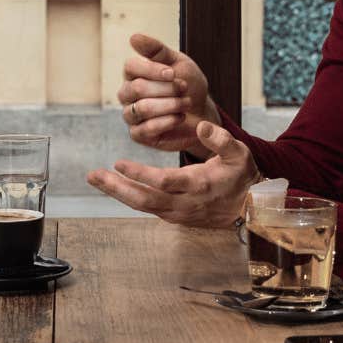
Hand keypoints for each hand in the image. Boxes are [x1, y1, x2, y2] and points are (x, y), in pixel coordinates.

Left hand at [86, 121, 256, 227]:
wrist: (249, 208)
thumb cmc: (242, 176)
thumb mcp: (239, 153)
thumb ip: (221, 139)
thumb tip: (201, 125)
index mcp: (199, 184)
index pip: (164, 182)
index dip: (140, 174)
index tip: (118, 162)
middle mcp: (185, 203)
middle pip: (145, 199)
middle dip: (117, 187)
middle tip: (93, 175)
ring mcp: (178, 213)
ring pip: (143, 206)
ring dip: (118, 192)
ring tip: (96, 178)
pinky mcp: (174, 217)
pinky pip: (147, 208)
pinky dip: (129, 197)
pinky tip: (114, 185)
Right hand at [115, 33, 216, 154]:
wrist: (201, 112)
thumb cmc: (187, 85)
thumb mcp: (178, 63)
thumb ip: (157, 50)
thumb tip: (133, 37)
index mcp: (133, 74)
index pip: (131, 67)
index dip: (152, 70)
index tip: (172, 73)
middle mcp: (127, 94)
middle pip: (137, 88)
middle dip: (166, 89)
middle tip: (184, 88)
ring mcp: (131, 115)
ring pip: (142, 108)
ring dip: (170, 104)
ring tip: (187, 102)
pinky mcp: (138, 135)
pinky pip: (147, 128)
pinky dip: (168, 121)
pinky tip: (181, 117)